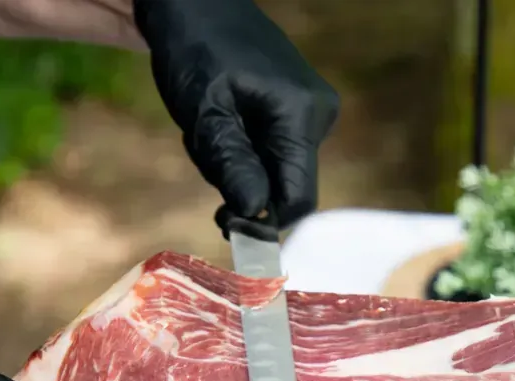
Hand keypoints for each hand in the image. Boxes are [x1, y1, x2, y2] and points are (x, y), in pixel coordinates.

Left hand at [133, 0, 339, 229]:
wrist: (198, 2)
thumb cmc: (195, 48)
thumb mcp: (204, 111)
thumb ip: (232, 164)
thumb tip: (256, 213)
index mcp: (300, 116)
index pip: (299, 198)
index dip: (265, 223)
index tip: (225, 224)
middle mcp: (320, 117)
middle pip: (286, 185)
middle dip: (242, 182)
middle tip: (204, 149)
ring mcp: (314, 112)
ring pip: (277, 170)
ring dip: (238, 164)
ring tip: (211, 124)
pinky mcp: (302, 109)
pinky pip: (276, 150)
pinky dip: (245, 147)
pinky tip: (225, 118)